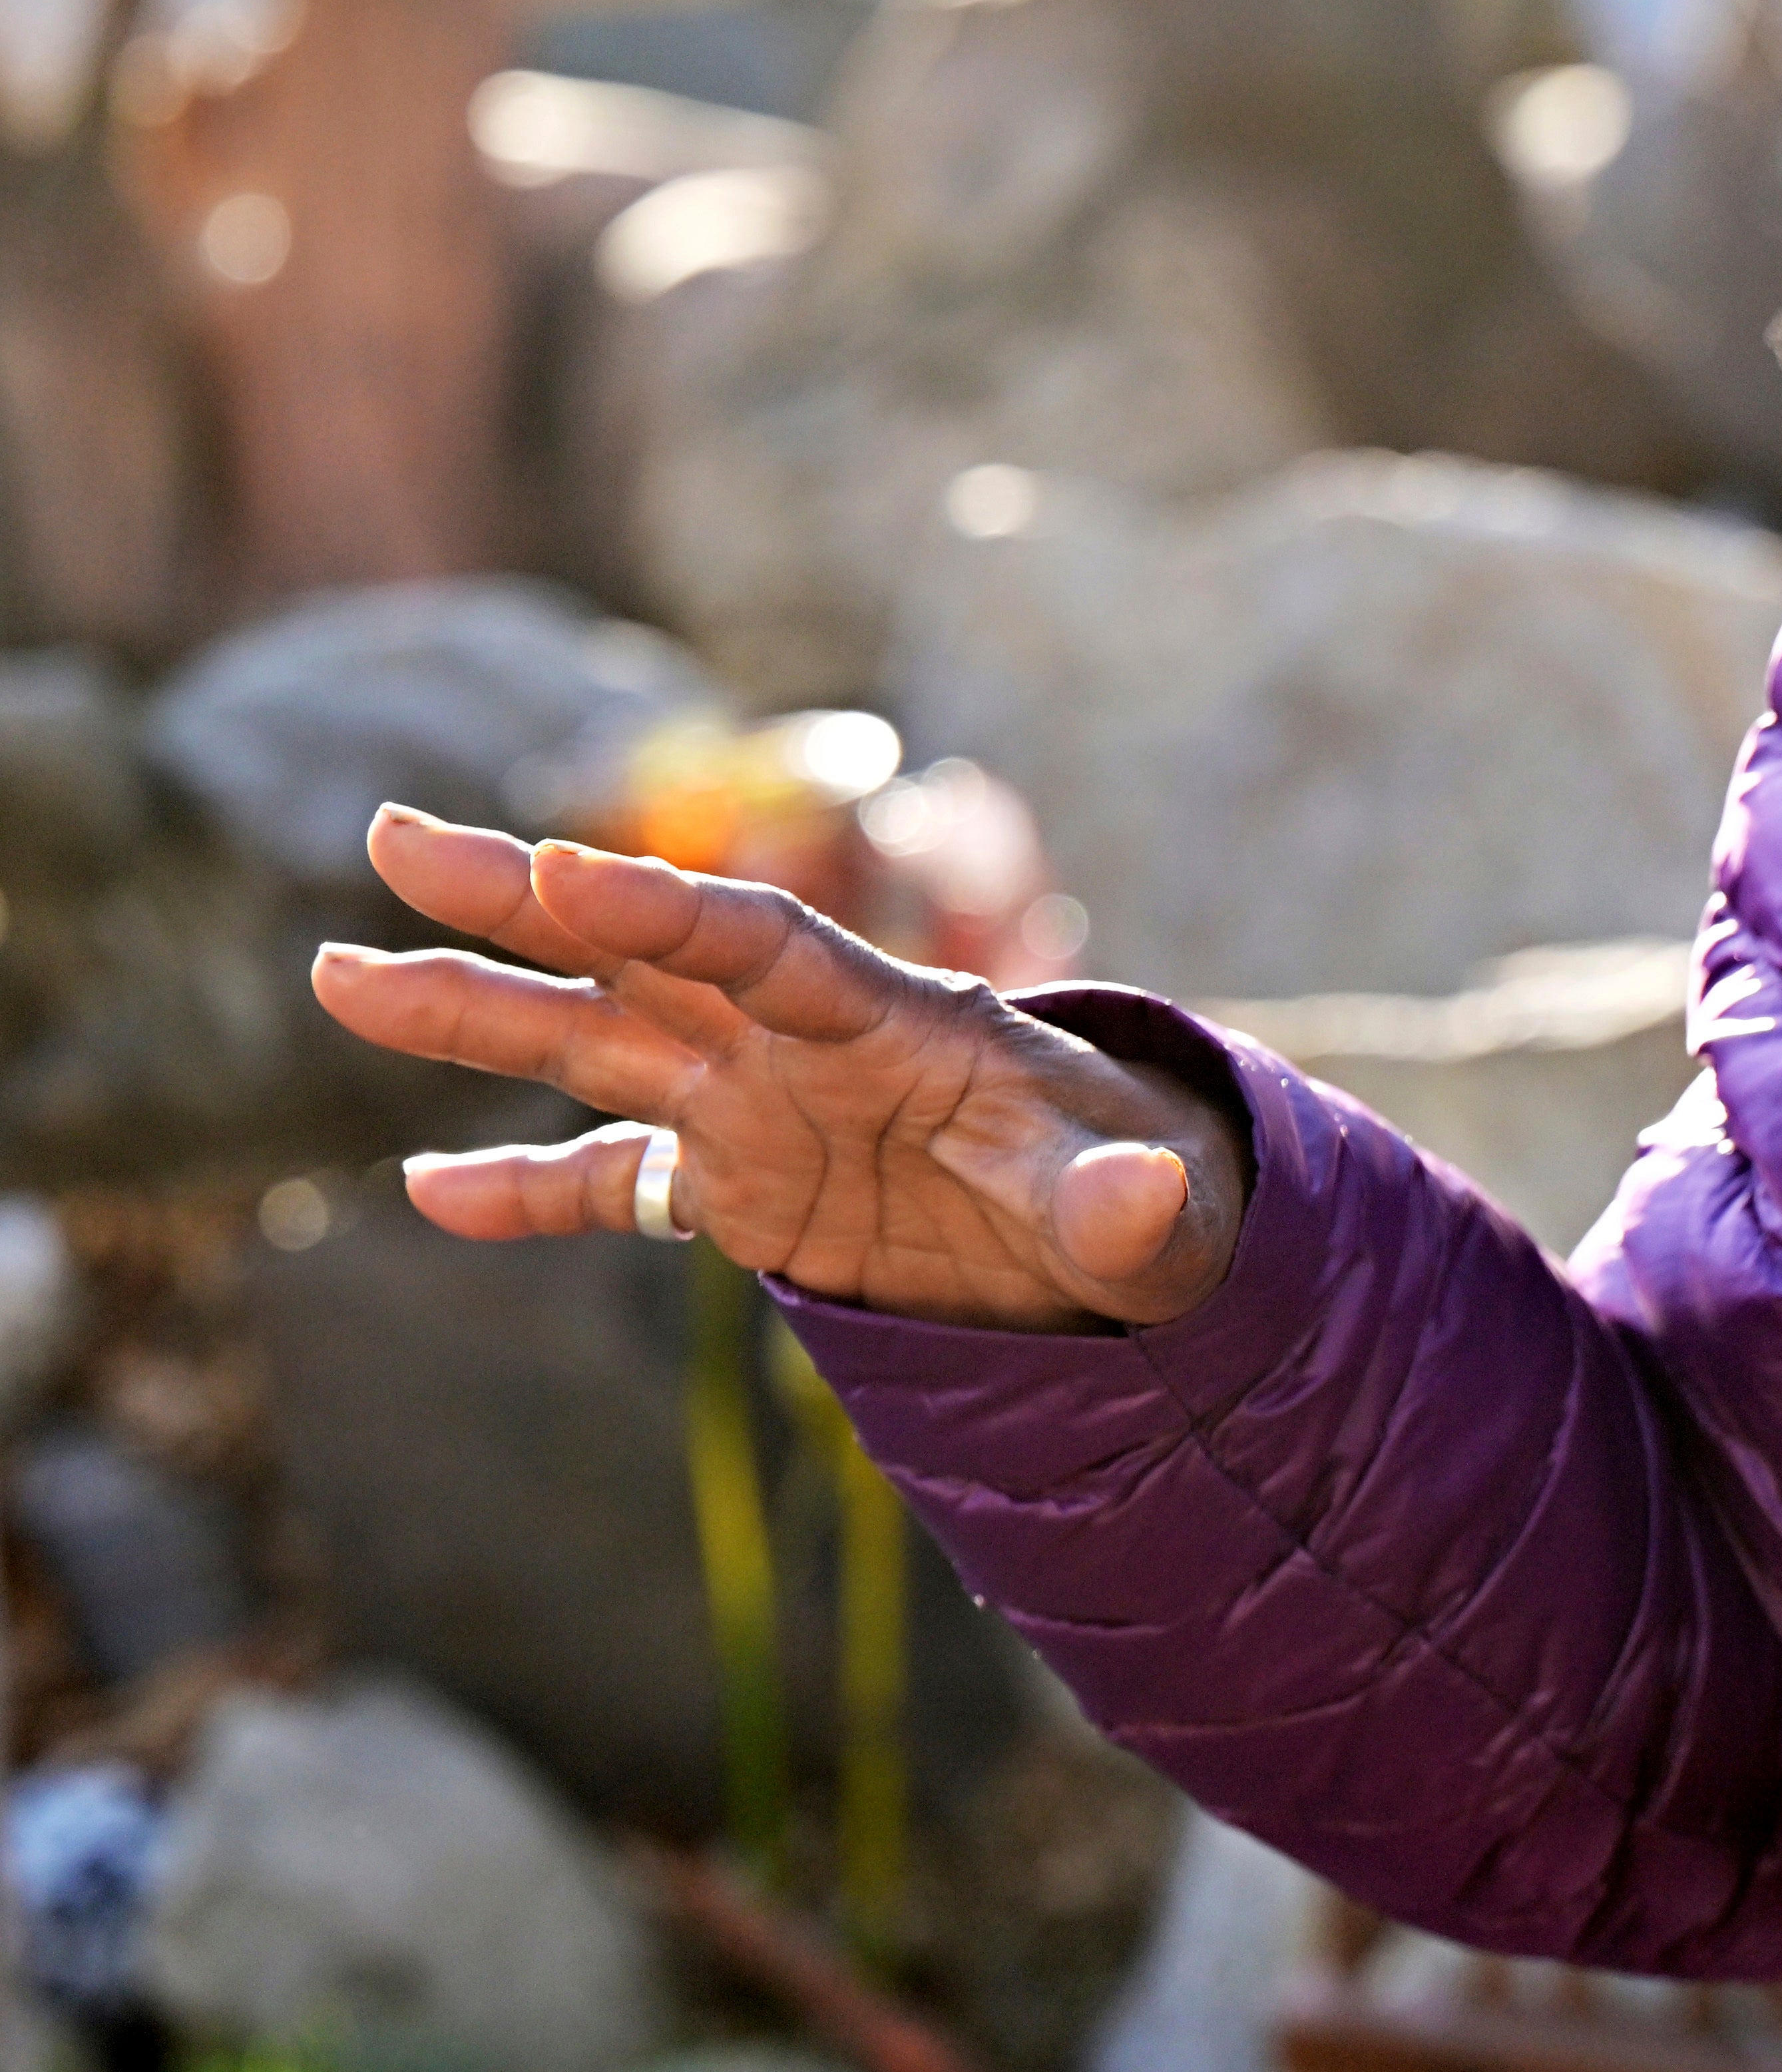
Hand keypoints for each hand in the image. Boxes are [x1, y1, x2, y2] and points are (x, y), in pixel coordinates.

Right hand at [313, 806, 1244, 1332]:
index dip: (671, 913)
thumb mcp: (1153, 1216)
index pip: (769, 949)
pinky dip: (523, 1190)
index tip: (568, 871)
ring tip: (338, 970)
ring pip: (594, 1045)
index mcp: (898, 1023)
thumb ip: (1129, 1208)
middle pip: (644, 958)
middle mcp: (804, 1046)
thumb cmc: (1146, 1198)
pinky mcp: (740, 1189)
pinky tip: (423, 1192)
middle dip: (523, 900)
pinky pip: (612, 1183)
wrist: (1124, 1235)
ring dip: (472, 1011)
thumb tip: (1149, 1202)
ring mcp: (759, 1111)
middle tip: (391, 837)